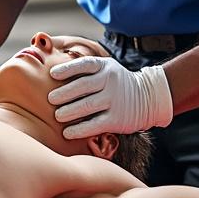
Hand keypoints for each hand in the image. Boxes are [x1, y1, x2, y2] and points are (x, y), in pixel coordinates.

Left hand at [48, 57, 171, 136]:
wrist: (148, 98)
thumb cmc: (115, 82)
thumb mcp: (106, 68)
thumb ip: (85, 70)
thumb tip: (51, 72)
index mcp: (105, 67)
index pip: (84, 65)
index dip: (67, 69)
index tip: (52, 74)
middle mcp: (110, 81)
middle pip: (83, 86)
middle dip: (64, 93)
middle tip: (50, 99)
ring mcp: (115, 100)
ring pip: (88, 105)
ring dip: (69, 111)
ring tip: (57, 116)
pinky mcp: (118, 119)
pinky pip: (95, 124)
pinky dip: (79, 129)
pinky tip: (67, 132)